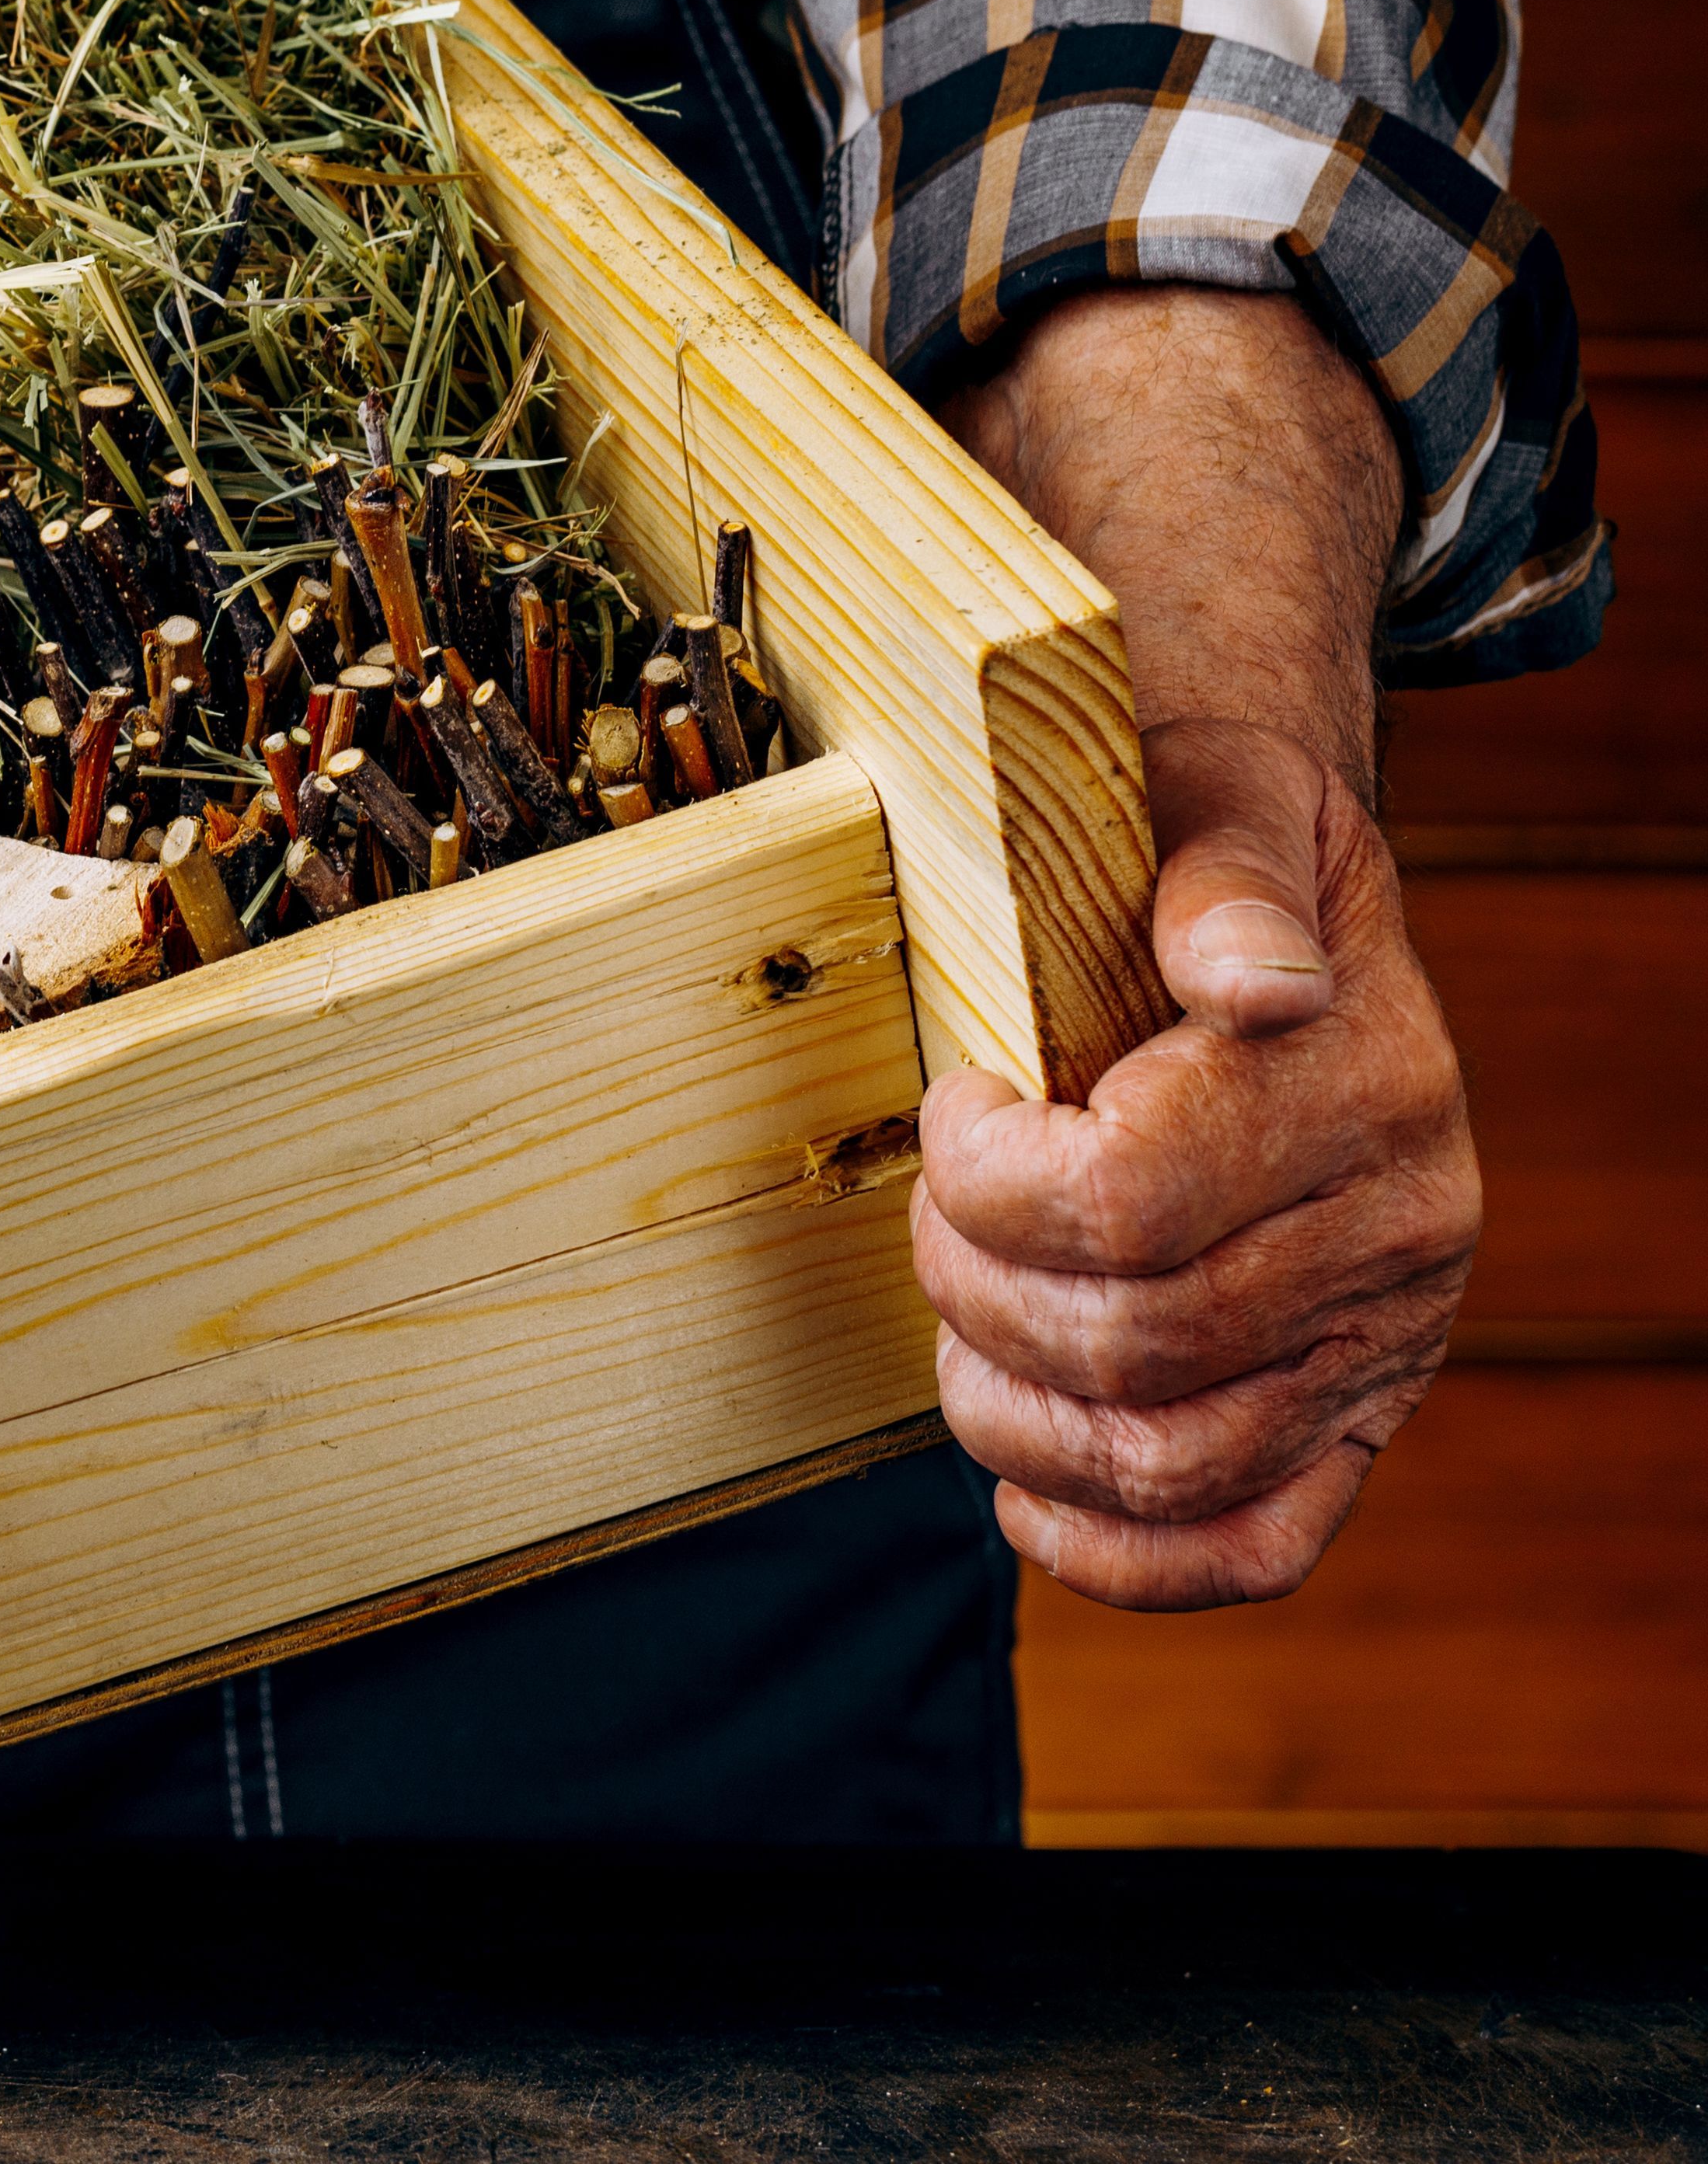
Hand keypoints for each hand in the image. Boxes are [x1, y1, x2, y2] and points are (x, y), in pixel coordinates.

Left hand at [922, 287, 1479, 1607]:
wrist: (1275, 904)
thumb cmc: (1201, 845)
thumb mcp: (1209, 795)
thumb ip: (1222, 874)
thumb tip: (1248, 974)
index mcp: (1372, 1081)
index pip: (1129, 1200)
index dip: (988, 1171)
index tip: (961, 1101)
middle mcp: (1405, 1229)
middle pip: (1126, 1342)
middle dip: (973, 1281)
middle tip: (941, 1203)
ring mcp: (1386, 1339)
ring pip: (1164, 1459)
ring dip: (1012, 1409)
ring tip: (967, 1315)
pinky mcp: (1354, 1418)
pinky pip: (1254, 1546)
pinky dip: (1118, 1552)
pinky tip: (1027, 1490)